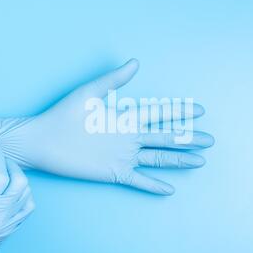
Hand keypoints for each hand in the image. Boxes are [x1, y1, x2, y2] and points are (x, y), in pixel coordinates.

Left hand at [0, 59, 213, 194]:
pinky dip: (153, 185)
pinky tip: (169, 190)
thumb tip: (136, 62)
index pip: (160, 113)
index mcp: (126, 117)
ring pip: (158, 158)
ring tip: (200, 161)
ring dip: (179, 159)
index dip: (180, 111)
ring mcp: (123, 155)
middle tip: (209, 139)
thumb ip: (114, 80)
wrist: (42, 140)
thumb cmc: (63, 114)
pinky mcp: (113, 172)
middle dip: (188, 137)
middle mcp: (129, 137)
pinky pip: (138, 180)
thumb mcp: (89, 92)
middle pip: (166, 137)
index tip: (200, 110)